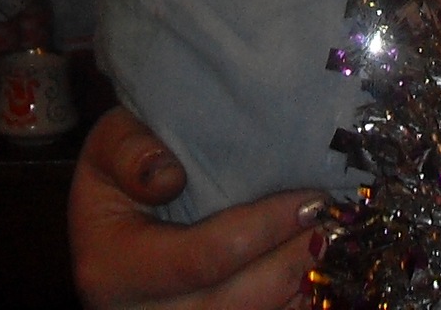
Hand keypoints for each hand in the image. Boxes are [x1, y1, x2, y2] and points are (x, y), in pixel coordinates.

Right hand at [69, 107, 323, 309]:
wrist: (108, 231)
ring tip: (331, 244)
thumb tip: (170, 178)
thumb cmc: (118, 178)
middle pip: (237, 306)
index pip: (204, 258)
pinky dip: (292, 304)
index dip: (265, 229)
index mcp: (112, 270)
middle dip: (294, 264)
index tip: (309, 200)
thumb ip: (129, 150)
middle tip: (332, 222)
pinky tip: (316, 274)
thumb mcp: (107, 146)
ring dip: (300, 288)